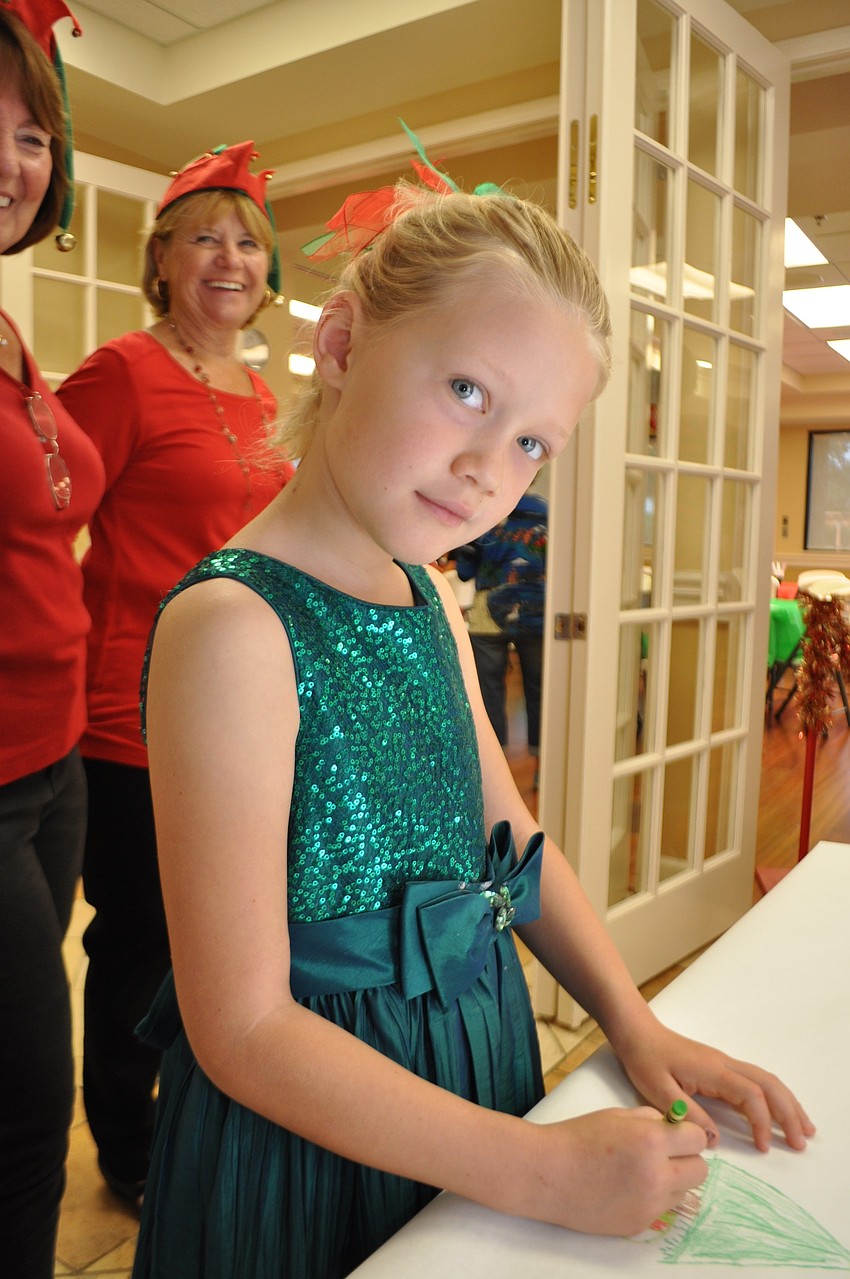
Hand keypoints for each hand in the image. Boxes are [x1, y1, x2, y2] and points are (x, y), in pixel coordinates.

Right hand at [525, 1106, 707, 1236]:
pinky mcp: (639, 1224)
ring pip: (684, 1193)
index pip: (697, 1139)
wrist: (548, 1173)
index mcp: (652, 1141)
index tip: (674, 1135)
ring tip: (641, 1171)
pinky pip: (662, 1209)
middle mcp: (657, 1176)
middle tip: (664, 1154)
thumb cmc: (578, 1137)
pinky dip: (652, 1198)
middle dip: (686, 1159)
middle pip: (700, 1171)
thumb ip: (650, 1120)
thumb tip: (673, 1126)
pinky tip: (626, 1188)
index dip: (686, 1135)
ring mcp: (649, 1205)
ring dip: (672, 1181)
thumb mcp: (617, 1115)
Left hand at [616, 1023, 815, 1152]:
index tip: (762, 1147)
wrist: (638, 1033)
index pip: (750, 1095)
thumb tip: (713, 1139)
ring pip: (765, 1080)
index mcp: (712, 1070)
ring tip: (803, 1127)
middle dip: (788, 1112)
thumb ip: (686, 1115)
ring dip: (787, 1103)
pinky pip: (755, 1081)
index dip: (760, 1122)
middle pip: (768, 1085)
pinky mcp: (720, 1068)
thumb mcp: (657, 1091)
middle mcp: (724, 1064)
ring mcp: (724, 1064)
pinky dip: (773, 1096)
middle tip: (801, 1140)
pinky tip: (778, 1111)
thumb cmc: (645, 1060)